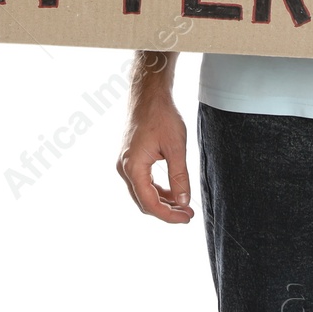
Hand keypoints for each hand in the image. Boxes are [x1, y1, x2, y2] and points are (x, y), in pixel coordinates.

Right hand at [116, 80, 193, 222]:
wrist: (148, 94)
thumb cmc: (161, 115)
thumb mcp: (176, 147)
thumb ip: (179, 176)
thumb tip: (183, 202)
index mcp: (133, 166)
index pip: (150, 203)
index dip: (169, 215)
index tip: (187, 218)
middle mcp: (124, 167)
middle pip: (144, 201)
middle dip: (166, 211)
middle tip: (188, 214)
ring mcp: (125, 162)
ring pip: (142, 192)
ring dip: (162, 201)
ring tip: (183, 205)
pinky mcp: (130, 157)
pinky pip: (142, 181)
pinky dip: (156, 189)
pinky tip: (172, 190)